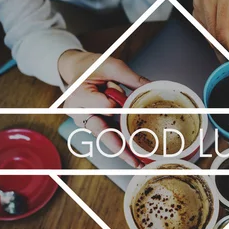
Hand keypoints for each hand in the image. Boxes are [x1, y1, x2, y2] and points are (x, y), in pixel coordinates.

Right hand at [59, 50, 149, 167]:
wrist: (75, 70)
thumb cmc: (90, 66)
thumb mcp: (111, 65)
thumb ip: (131, 78)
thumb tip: (152, 89)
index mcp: (78, 95)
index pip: (106, 106)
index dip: (119, 104)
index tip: (124, 99)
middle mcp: (79, 113)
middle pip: (102, 132)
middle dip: (120, 148)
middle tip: (136, 160)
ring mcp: (85, 121)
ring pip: (107, 138)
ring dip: (124, 150)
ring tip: (139, 163)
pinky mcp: (94, 125)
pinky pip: (109, 136)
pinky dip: (121, 145)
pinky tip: (134, 156)